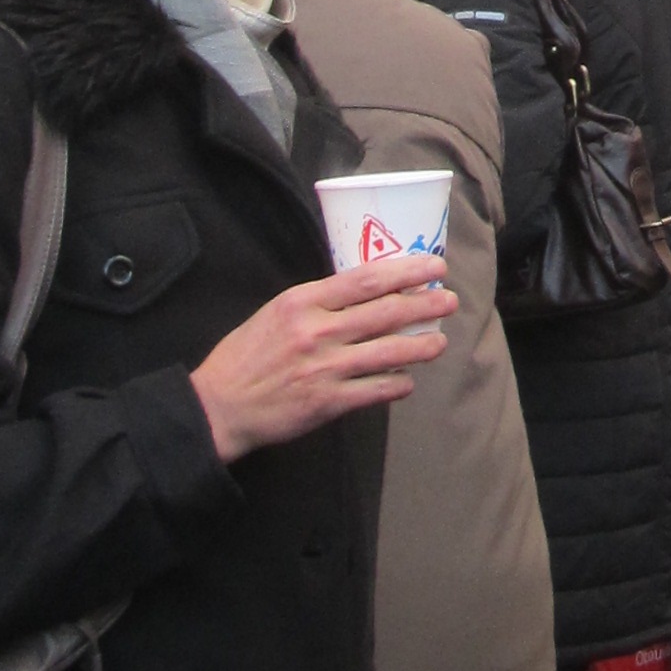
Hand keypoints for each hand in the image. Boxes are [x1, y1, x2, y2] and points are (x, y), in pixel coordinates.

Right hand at [190, 253, 454, 463]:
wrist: (220, 405)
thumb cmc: (247, 353)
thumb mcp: (277, 310)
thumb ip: (318, 301)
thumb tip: (366, 291)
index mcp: (304, 301)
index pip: (366, 279)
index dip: (406, 271)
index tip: (433, 265)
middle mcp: (318, 331)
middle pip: (385, 312)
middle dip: (424, 304)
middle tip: (450, 299)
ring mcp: (325, 368)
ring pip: (388, 352)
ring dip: (421, 346)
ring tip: (440, 342)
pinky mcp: (327, 403)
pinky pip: (375, 391)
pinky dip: (397, 383)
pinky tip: (408, 379)